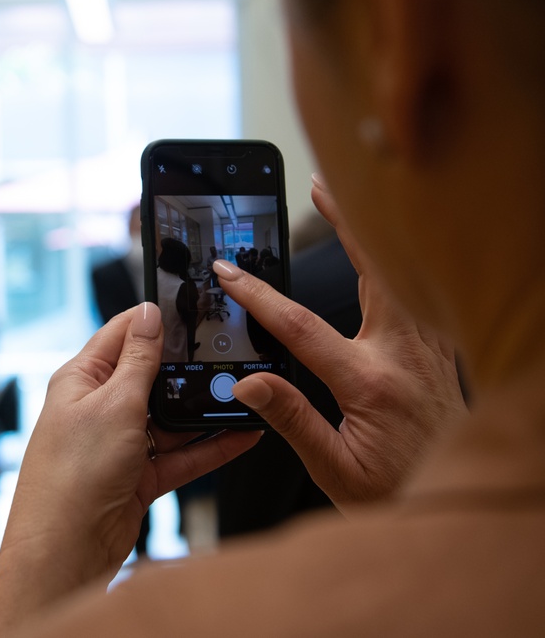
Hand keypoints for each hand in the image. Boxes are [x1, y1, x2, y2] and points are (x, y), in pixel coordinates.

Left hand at [4, 304, 259, 576]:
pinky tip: (241, 436)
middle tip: (230, 353)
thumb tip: (147, 314)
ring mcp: (119, 444)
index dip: (154, 320)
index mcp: (81, 380)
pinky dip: (209, 447)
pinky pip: (180, 456)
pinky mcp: (138, 476)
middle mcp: (99, 408)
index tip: (191, 307)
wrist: (65, 551)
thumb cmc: (73, 474)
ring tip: (246, 397)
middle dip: (187, 369)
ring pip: (170, 419)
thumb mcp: (114, 404)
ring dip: (204, 411)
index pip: (121, 334)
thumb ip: (138, 359)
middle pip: (151, 376)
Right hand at [213, 178, 467, 509]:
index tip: (229, 274)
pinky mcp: (439, 355)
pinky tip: (387, 256)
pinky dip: (400, 265)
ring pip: (402, 275)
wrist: (457, 500)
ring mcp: (427, 350)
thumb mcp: (334, 469)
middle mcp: (404, 355)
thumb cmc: (397, 490)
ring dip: (374, 237)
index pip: (301, 327)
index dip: (258, 297)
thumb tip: (249, 383)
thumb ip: (291, 419)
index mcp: (370, 383)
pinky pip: (420, 295)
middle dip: (346, 223)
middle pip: (374, 271)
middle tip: (322, 186)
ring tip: (348, 203)